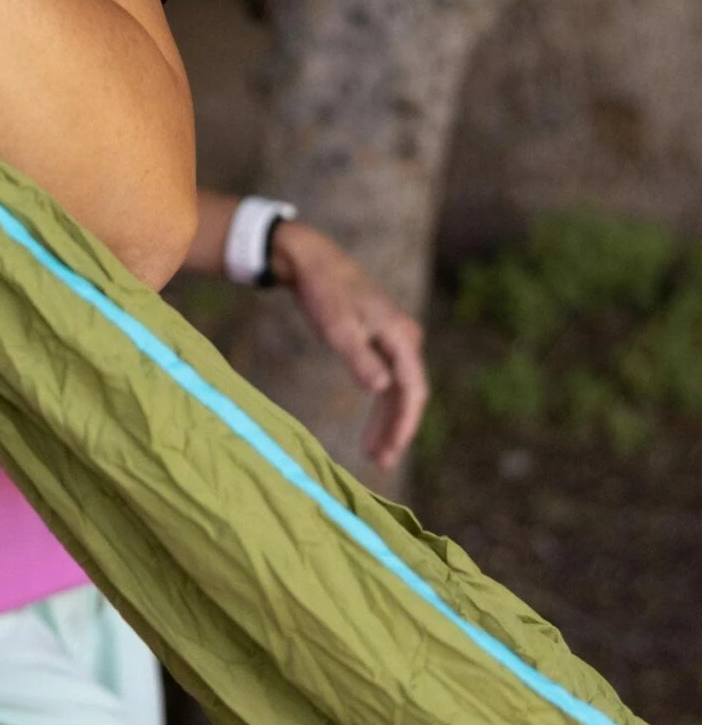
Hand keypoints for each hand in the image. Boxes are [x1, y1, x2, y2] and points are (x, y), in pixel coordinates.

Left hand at [269, 221, 429, 470]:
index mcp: (401, 336)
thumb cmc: (324, 292)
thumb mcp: (337, 327)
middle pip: (409, 394)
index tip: (391, 451)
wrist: (313, 261)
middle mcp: (405, 339)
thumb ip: (360, 359)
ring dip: (388, 422)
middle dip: (397, 430)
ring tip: (375, 454)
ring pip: (398, 390)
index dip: (404, 424)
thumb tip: (381, 389)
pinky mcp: (381, 341)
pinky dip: (380, 406)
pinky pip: (388, 380)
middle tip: (382, 463)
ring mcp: (395, 340)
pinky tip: (371, 429)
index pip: (412, 390)